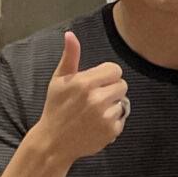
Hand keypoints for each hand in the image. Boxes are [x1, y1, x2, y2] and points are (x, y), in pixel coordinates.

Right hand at [29, 30, 127, 163]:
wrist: (53, 142)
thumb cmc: (56, 108)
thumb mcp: (59, 80)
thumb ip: (70, 57)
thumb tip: (70, 34)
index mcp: (85, 83)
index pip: (115, 70)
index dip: (107, 76)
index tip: (96, 83)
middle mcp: (97, 98)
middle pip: (122, 85)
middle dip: (111, 90)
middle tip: (95, 98)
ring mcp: (105, 116)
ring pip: (123, 102)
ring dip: (112, 106)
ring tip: (94, 112)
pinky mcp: (111, 131)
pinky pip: (122, 119)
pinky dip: (113, 121)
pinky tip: (97, 124)